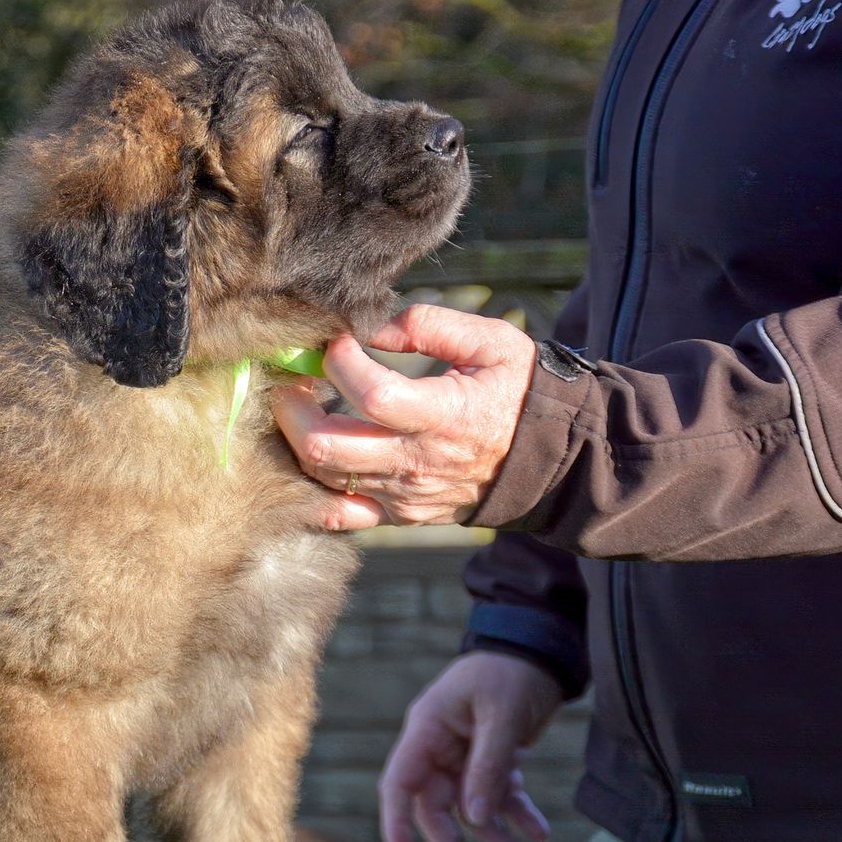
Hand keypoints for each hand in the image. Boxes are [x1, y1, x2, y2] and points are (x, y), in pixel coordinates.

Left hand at [272, 305, 535, 530]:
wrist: (548, 463)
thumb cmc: (517, 392)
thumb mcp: (492, 342)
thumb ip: (429, 325)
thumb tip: (370, 327)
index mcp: (444, 415)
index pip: (373, 395)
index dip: (341, 363)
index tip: (337, 342)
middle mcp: (417, 463)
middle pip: (325, 448)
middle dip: (293, 407)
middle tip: (295, 377)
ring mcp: (403, 496)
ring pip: (321, 478)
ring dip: (297, 438)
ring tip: (302, 404)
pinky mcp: (397, 515)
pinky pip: (337, 513)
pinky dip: (312, 484)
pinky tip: (312, 451)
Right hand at [378, 651, 558, 841]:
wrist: (539, 648)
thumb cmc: (511, 671)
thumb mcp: (502, 714)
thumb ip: (488, 766)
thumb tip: (474, 819)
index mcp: (426, 731)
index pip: (399, 786)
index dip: (396, 826)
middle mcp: (438, 748)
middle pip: (435, 808)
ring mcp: (463, 755)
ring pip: (471, 809)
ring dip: (495, 837)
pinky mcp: (491, 758)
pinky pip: (499, 795)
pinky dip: (517, 815)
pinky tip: (539, 832)